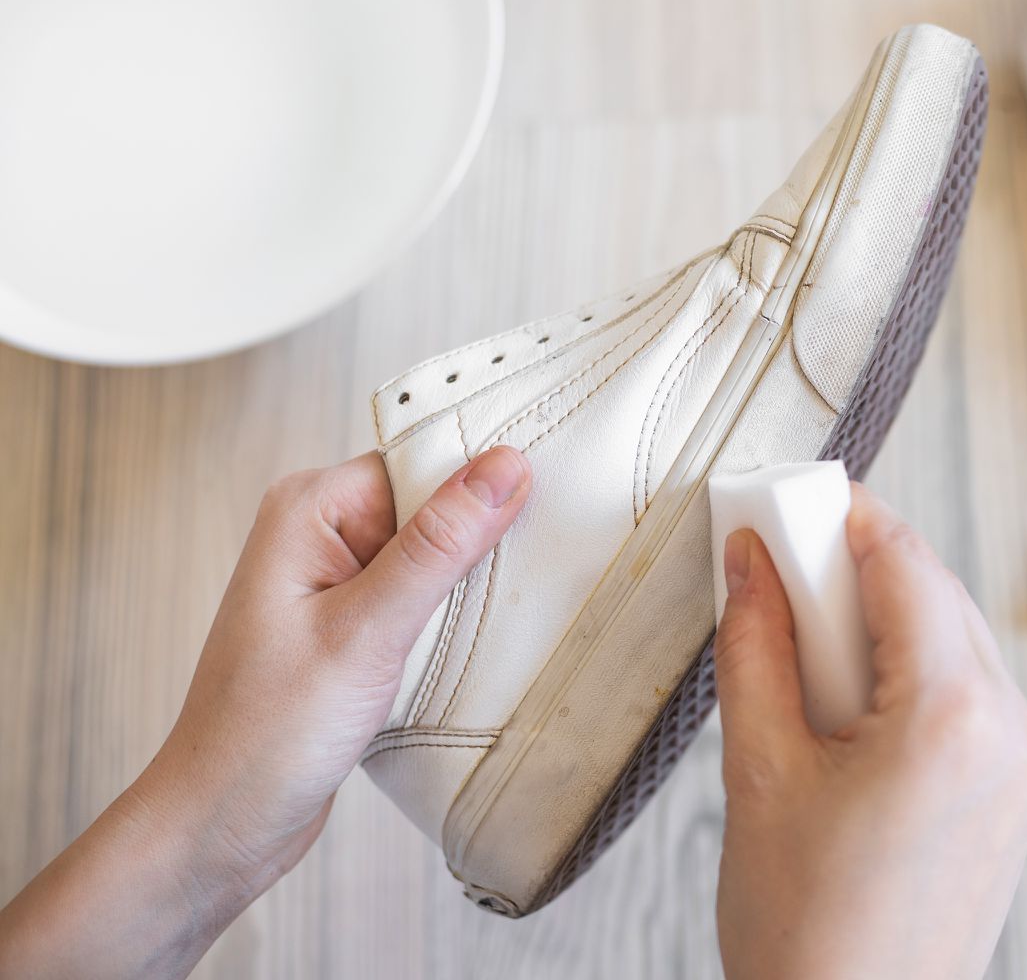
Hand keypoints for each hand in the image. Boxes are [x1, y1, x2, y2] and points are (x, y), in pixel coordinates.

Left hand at [0, 447, 530, 979]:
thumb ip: (438, 546)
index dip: (482, 483)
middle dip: (482, 539)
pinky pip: (424, 596)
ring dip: (471, 586)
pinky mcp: (353, 624)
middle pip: (434, 503)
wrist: (222, 826)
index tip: (544, 505)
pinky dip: (454, 617)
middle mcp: (319, 532)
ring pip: (436, 553)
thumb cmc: (266, 735)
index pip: (422, 460)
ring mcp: (336, 580)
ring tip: (496, 620)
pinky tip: (473, 645)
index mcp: (309, 508)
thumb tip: (503, 467)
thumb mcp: (367, 633)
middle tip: (525, 578)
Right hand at [713, 484, 1026, 979]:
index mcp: (952, 718)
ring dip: (878, 626)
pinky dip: (908, 673)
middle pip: (932, 594)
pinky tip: (848, 709)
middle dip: (851, 575)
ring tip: (805, 667)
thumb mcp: (757, 772)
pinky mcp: (1019, 789)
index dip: (839, 516)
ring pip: (951, 638)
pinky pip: (966, 690)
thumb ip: (756, 646)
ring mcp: (1026, 764)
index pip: (903, 562)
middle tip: (777, 578)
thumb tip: (752, 564)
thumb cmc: (809, 936)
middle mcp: (1012, 732)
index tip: (788, 500)